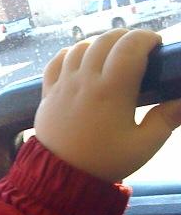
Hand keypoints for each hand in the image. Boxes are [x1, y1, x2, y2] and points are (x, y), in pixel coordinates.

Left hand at [35, 28, 180, 181]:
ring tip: (113, 54)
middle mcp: (84, 81)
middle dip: (126, 37)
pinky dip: (71, 53)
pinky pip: (56, 61)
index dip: (146, 37)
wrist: (59, 177)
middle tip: (139, 49)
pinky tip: (82, 59)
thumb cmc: (104, 161)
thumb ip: (167, 119)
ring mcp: (62, 85)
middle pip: (105, 40)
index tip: (156, 46)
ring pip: (80, 47)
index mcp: (111, 89)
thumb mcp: (143, 145)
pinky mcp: (47, 93)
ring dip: (100, 43)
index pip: (129, 45)